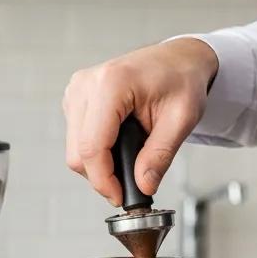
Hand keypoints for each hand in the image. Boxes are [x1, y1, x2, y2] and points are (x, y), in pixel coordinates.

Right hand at [62, 38, 218, 203]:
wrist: (177, 60)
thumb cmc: (181, 80)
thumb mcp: (182, 119)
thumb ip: (160, 155)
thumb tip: (143, 186)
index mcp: (111, 84)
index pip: (92, 147)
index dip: (104, 180)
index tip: (121, 197)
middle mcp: (86, 85)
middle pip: (78, 153)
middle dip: (102, 177)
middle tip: (132, 183)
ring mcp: (76, 90)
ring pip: (74, 150)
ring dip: (99, 166)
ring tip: (131, 158)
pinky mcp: (74, 99)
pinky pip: (76, 140)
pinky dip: (96, 152)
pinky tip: (119, 145)